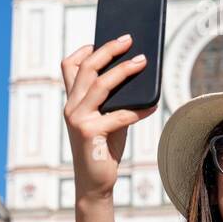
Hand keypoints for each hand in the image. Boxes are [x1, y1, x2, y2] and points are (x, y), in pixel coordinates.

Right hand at [61, 34, 157, 200]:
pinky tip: (153, 105)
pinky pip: (118, 115)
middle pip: (87, 68)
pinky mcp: (88, 133)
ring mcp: (77, 119)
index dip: (84, 50)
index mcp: (72, 100)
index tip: (102, 39)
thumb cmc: (105, 147)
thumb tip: (139, 73)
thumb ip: (115, 99)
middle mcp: (70, 106)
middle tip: (129, 39)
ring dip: (124, 71)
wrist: (95, 182)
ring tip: (143, 61)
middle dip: (109, 50)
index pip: (69, 66)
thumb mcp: (109, 117)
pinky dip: (138, 109)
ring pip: (100, 85)